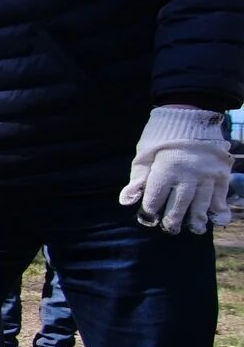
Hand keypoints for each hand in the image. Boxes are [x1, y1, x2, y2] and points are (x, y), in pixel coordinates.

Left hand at [120, 106, 232, 234]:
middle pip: (179, 205)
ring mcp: (206, 175)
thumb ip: (137, 179)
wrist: (191, 117)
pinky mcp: (221, 174)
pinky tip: (216, 219)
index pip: (155, 198)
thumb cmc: (162, 138)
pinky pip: (221, 196)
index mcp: (165, 170)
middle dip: (173, 220)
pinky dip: (219, 209)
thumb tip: (126, 201)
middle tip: (170, 228)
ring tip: (194, 229)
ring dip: (197, 219)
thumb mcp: (144, 155)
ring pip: (201, 203)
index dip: (150, 211)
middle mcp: (187, 175)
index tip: (149, 219)